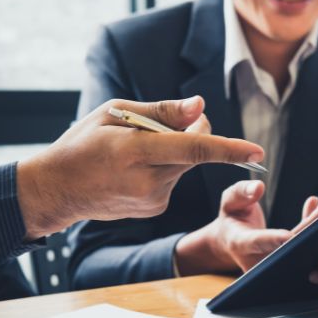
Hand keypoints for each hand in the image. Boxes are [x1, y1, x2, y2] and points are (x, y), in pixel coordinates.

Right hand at [17, 96, 263, 239]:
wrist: (60, 189)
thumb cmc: (83, 145)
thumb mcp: (114, 114)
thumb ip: (161, 112)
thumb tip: (200, 108)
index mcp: (136, 153)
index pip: (193, 149)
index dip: (228, 149)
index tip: (256, 152)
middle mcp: (149, 181)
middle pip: (193, 152)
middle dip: (191, 132)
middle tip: (164, 122)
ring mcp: (153, 200)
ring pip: (184, 166)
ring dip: (173, 152)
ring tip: (136, 151)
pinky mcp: (155, 209)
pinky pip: (173, 180)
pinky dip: (164, 168)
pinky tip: (136, 170)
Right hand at [175, 185, 317, 275]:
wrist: (230, 242)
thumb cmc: (230, 219)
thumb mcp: (229, 202)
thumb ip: (241, 192)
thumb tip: (258, 187)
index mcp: (240, 243)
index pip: (259, 242)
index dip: (275, 240)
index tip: (290, 235)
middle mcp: (258, 257)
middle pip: (287, 246)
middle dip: (309, 227)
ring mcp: (273, 262)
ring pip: (298, 247)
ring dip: (316, 226)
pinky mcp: (285, 260)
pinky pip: (301, 245)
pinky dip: (311, 227)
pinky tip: (316, 207)